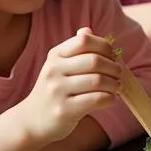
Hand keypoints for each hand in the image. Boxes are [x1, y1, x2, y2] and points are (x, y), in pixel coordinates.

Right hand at [17, 28, 120, 146]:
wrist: (31, 121)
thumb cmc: (54, 91)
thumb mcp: (59, 66)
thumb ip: (75, 49)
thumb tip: (88, 30)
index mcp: (55, 55)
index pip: (84, 40)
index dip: (105, 46)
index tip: (112, 57)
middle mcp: (53, 70)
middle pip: (94, 60)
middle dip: (114, 67)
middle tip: (118, 74)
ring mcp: (57, 91)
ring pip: (98, 80)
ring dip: (114, 84)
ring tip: (116, 87)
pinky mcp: (64, 110)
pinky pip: (96, 99)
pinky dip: (110, 98)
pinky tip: (110, 99)